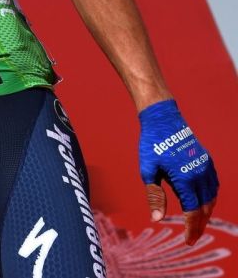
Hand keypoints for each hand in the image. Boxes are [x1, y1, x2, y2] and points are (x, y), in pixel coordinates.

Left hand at [138, 99, 219, 244]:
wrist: (164, 120)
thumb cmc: (152, 145)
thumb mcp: (148, 171)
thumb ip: (155, 196)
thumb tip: (158, 219)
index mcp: (185, 178)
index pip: (192, 211)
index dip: (191, 228)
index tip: (187, 241)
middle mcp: (200, 174)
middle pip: (205, 208)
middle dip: (199, 225)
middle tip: (191, 238)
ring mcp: (206, 167)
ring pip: (211, 198)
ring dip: (205, 213)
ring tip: (196, 225)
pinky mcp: (207, 162)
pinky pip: (213, 186)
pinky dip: (209, 198)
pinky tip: (201, 204)